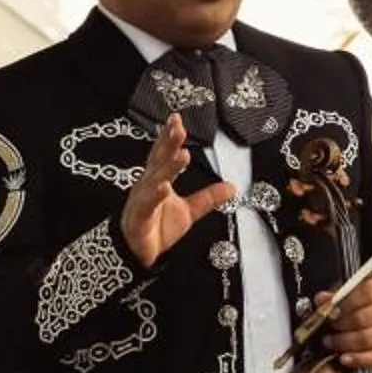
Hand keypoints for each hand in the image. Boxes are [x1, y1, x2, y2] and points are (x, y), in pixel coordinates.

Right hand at [119, 114, 236, 268]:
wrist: (139, 253)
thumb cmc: (158, 227)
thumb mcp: (190, 211)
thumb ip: (208, 198)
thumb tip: (232, 187)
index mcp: (158, 180)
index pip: (164, 154)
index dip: (169, 137)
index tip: (177, 119)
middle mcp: (148, 185)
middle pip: (159, 160)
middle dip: (168, 143)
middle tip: (178, 127)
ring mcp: (143, 199)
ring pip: (155, 179)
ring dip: (168, 166)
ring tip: (182, 154)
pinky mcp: (140, 216)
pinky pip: (148, 203)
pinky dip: (156, 194)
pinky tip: (164, 186)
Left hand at [312, 276, 371, 367]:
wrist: (370, 313)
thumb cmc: (355, 302)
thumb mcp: (342, 292)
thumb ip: (331, 296)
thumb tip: (322, 300)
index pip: (368, 293)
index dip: (348, 302)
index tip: (332, 310)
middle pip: (366, 317)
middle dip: (343, 324)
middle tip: (329, 326)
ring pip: (369, 338)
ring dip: (345, 342)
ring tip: (330, 342)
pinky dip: (358, 358)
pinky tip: (344, 358)